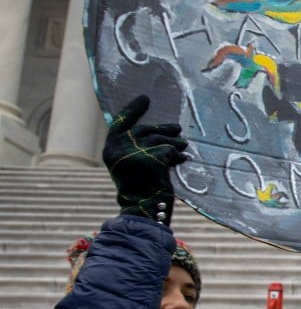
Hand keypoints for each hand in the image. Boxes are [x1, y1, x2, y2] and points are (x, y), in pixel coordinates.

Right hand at [103, 95, 187, 224]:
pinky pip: (168, 150)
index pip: (120, 123)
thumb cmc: (143, 190)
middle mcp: (117, 150)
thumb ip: (138, 148)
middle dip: (163, 129)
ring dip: (174, 142)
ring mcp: (132, 154)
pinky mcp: (149, 160)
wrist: (145, 210)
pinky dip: (177, 154)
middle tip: (178, 129)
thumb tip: (159, 130)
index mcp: (110, 150)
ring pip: (158, 139)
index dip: (133, 110)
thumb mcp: (134, 165)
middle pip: (143, 130)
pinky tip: (182, 159)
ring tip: (183, 146)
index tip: (145, 98)